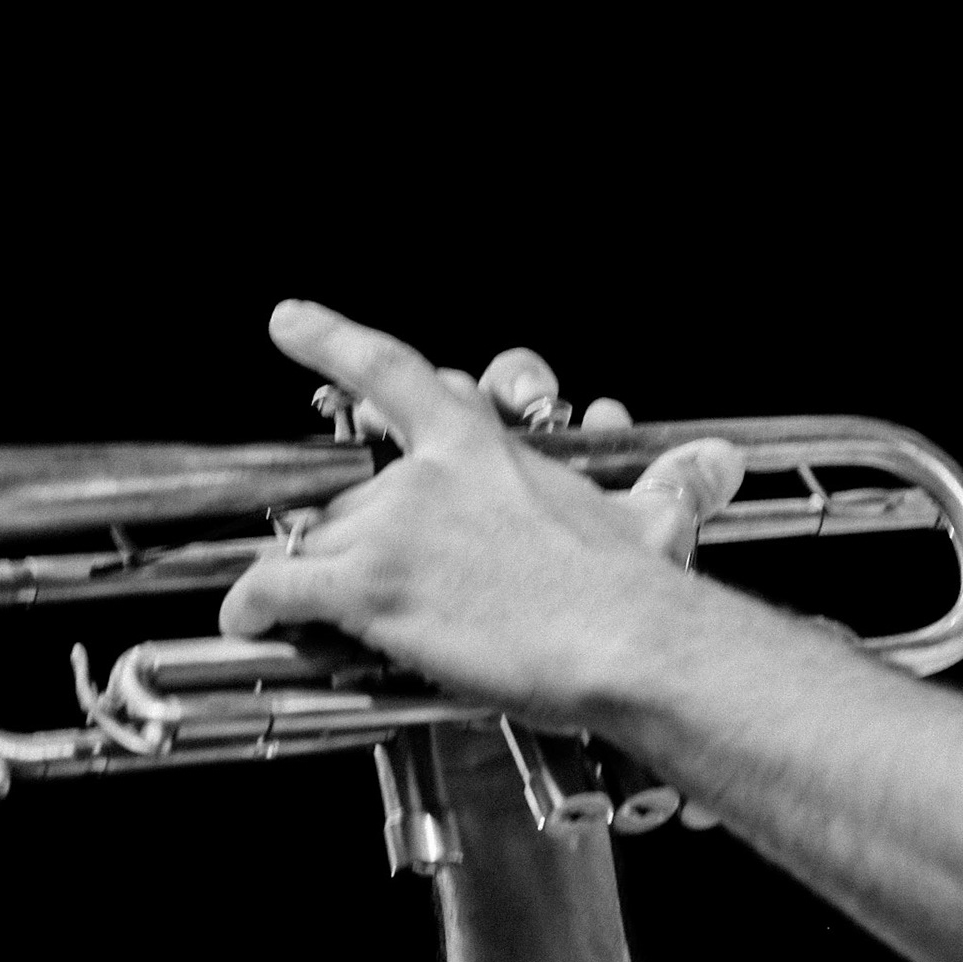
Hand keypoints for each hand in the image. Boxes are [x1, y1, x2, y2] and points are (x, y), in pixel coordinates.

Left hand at [220, 301, 743, 728]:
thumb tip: (719, 464)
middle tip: (373, 583)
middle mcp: (425, 477)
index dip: (331, 340)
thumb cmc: (636, 587)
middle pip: (349, 497)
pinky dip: (253, 604)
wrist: (627, 641)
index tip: (287, 320)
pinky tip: (243, 621)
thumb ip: (671, 484)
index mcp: (481, 448)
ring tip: (322, 620)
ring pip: (314, 543)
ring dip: (313, 581)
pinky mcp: (370, 586)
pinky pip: (280, 587)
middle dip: (351, 541)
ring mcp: (392, 529)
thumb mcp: (651, 517)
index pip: (394, 373)